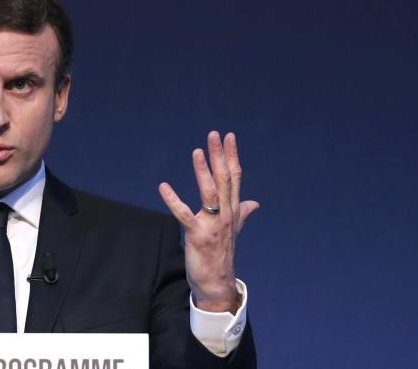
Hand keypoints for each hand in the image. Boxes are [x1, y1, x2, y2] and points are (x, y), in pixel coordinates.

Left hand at [158, 130, 258, 314]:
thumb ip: (242, 212)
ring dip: (203, 172)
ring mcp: (213, 225)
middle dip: (219, 156)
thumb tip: (254, 202)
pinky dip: (173, 201)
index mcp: (232, 210)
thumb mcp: (234, 229)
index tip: (229, 136)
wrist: (218, 283)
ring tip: (197, 152)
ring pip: (210, 193)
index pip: (234, 177)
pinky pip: (184, 215)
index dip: (231, 156)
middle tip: (214, 134)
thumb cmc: (223, 254)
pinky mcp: (198, 235)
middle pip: (224, 180)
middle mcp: (226, 214)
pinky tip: (163, 186)